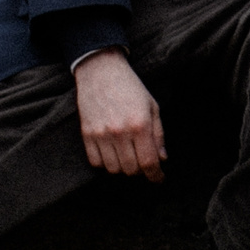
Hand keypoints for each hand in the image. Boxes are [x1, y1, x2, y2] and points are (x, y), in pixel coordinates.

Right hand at [72, 48, 163, 180]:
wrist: (101, 70)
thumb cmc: (130, 87)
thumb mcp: (152, 106)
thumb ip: (158, 134)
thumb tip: (162, 159)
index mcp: (140, 124)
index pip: (149, 162)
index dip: (156, 175)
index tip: (158, 179)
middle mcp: (120, 132)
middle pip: (131, 169)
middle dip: (140, 170)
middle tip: (142, 161)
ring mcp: (101, 134)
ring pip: (113, 169)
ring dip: (123, 167)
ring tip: (127, 155)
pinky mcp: (86, 134)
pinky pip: (95, 162)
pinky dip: (105, 163)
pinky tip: (112, 152)